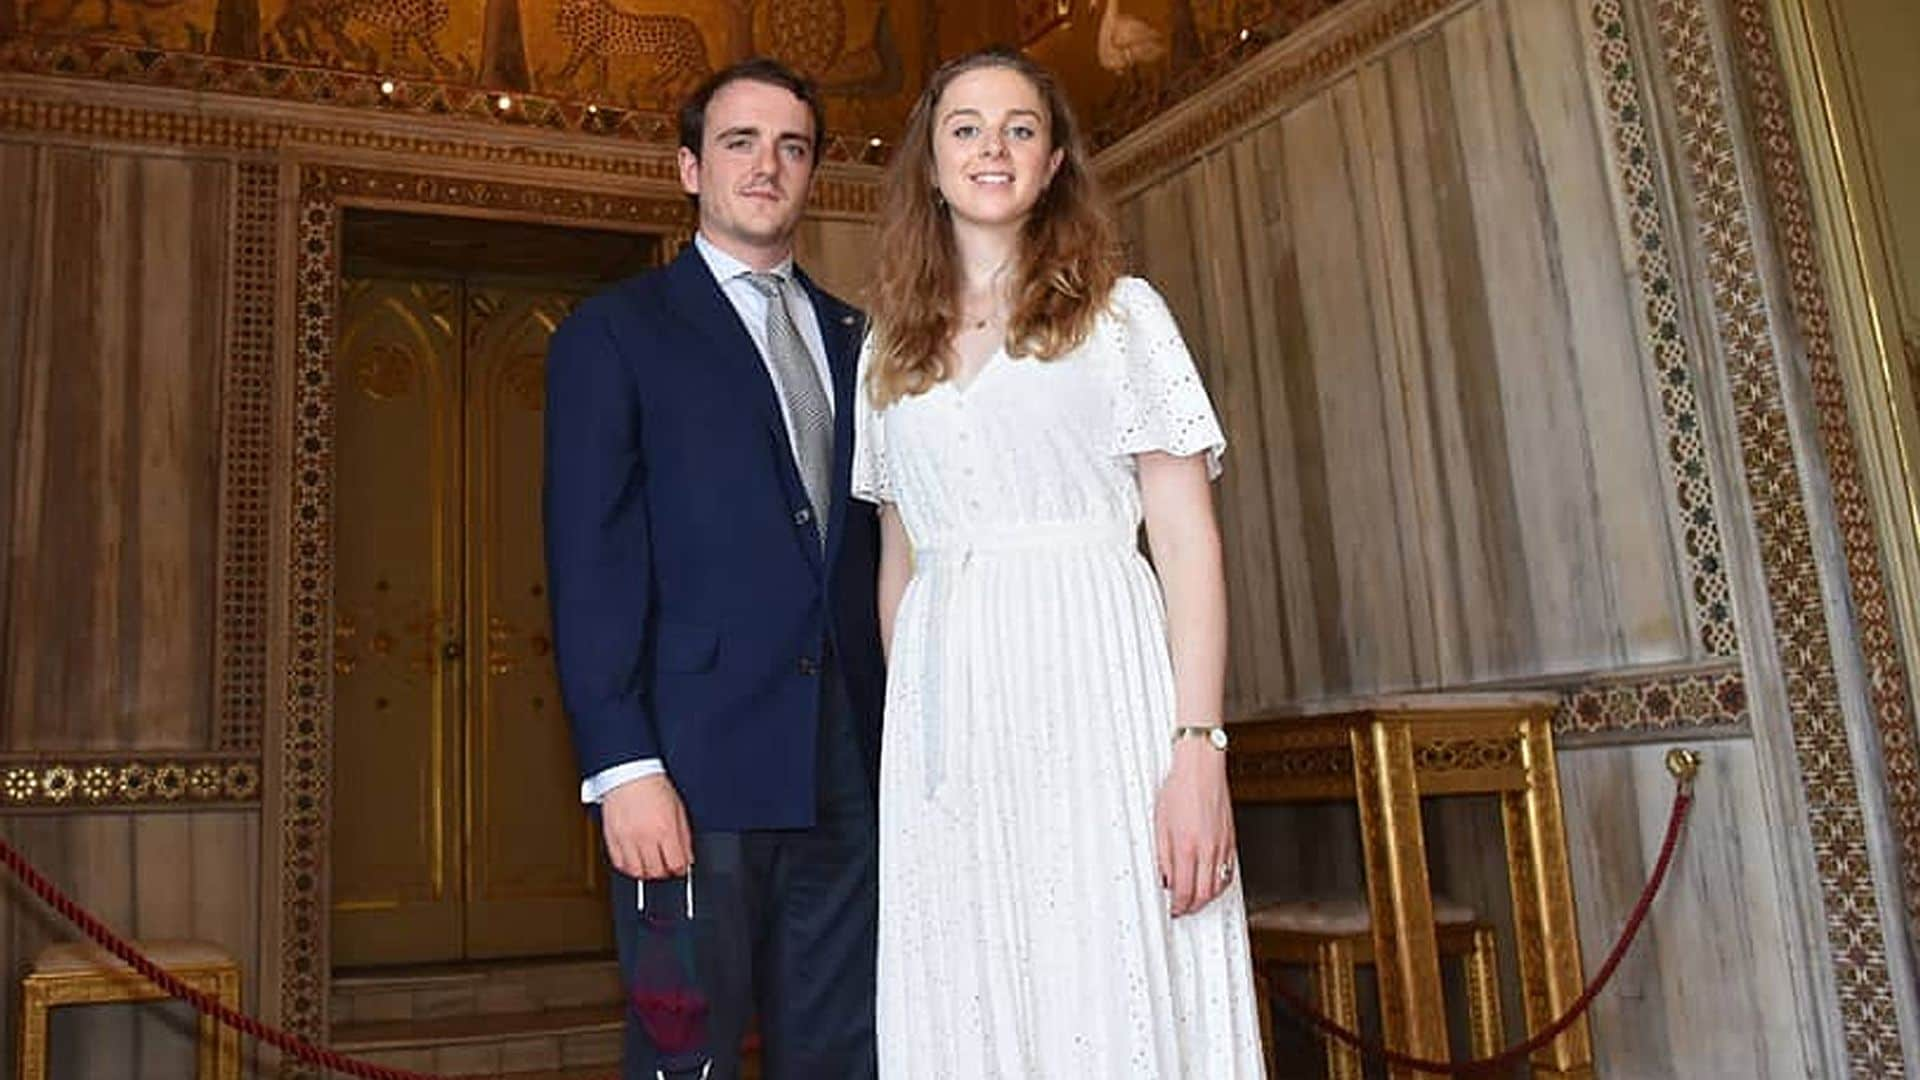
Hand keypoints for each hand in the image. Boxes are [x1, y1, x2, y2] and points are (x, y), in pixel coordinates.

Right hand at [600, 774, 692, 880]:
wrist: (629, 773)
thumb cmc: (653, 786)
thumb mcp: (678, 809)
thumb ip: (684, 837)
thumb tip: (688, 858)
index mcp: (665, 829)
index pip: (676, 863)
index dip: (680, 869)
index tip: (679, 867)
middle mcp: (646, 836)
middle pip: (656, 872)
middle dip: (664, 872)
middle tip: (665, 865)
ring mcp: (627, 839)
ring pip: (637, 872)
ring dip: (646, 873)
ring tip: (650, 864)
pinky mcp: (612, 838)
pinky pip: (619, 864)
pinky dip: (628, 867)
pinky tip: (634, 860)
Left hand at [1154, 738, 1236, 916]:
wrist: (1201, 768)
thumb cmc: (1179, 788)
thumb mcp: (1159, 823)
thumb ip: (1162, 855)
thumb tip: (1165, 877)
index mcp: (1186, 846)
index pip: (1184, 891)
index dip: (1178, 906)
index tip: (1173, 909)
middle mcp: (1207, 849)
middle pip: (1204, 894)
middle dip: (1193, 907)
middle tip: (1183, 908)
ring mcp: (1222, 845)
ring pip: (1219, 886)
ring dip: (1207, 898)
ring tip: (1195, 899)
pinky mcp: (1231, 839)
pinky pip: (1228, 871)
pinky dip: (1219, 883)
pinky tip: (1212, 882)